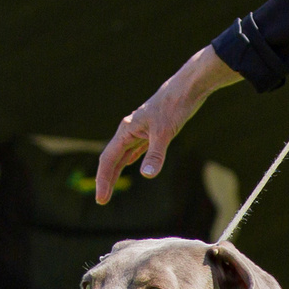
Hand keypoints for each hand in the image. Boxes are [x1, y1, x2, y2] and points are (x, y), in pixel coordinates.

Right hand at [96, 45, 241, 202]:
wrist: (187, 88)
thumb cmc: (174, 106)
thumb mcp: (165, 133)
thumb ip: (155, 155)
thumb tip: (147, 175)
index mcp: (126, 131)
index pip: (108, 159)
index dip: (103, 180)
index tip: (102, 199)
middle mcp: (129, 131)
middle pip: (112, 159)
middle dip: (107, 179)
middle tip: (102, 200)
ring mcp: (139, 130)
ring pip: (123, 155)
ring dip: (116, 172)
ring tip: (110, 188)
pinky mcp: (151, 130)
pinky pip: (135, 149)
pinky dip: (129, 160)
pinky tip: (130, 165)